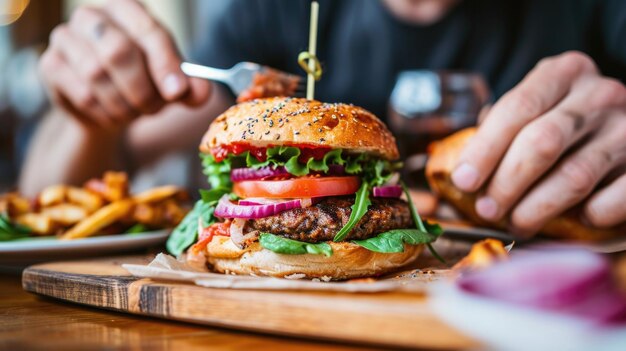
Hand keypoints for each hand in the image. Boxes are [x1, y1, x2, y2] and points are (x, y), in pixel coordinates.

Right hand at [39, 0, 209, 130]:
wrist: (106, 104)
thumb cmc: (143, 82)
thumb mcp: (171, 82)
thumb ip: (190, 86)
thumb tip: (202, 93)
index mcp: (127, 9)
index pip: (148, 31)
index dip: (165, 64)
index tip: (177, 92)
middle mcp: (92, 16)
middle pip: (118, 51)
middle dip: (142, 89)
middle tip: (155, 108)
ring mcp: (66, 38)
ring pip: (98, 76)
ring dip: (125, 105)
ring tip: (135, 112)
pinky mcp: (51, 65)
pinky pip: (83, 95)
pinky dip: (105, 113)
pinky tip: (113, 115)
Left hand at [451, 51, 625, 235]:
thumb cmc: (566, 123)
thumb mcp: (537, 108)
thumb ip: (503, 126)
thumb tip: (463, 171)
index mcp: (564, 73)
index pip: (517, 107)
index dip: (485, 148)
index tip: (464, 181)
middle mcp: (599, 94)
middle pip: (542, 142)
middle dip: (506, 182)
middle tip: (486, 210)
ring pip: (574, 176)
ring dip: (537, 208)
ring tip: (516, 224)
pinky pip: (615, 198)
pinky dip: (590, 214)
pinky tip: (575, 220)